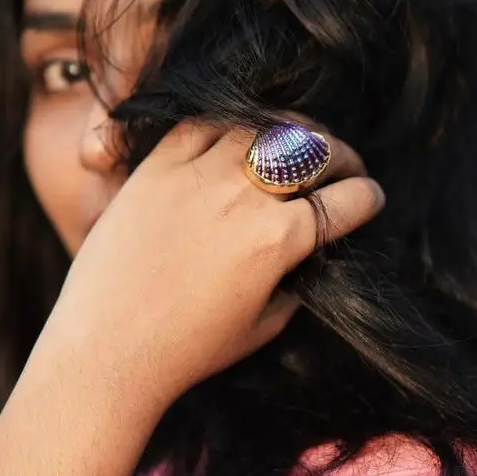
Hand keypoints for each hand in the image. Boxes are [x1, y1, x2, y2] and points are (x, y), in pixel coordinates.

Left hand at [45, 116, 384, 413]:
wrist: (106, 348)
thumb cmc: (184, 351)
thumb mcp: (262, 327)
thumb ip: (294, 284)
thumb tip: (307, 256)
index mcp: (279, 241)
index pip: (346, 201)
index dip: (368, 198)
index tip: (370, 198)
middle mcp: (242, 198)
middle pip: (313, 150)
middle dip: (341, 156)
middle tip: (343, 166)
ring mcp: (196, 176)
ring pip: (262, 127)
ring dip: (290, 132)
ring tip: (295, 145)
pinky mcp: (155, 169)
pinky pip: (202, 124)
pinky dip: (230, 124)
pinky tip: (239, 136)